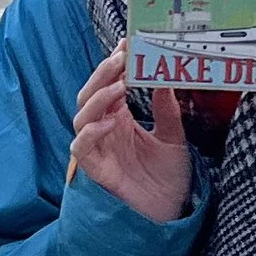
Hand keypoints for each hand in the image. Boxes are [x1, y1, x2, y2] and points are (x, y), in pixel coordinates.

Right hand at [71, 50, 191, 223]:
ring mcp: (98, 150)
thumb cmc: (169, 178)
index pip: (110, 85)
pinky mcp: (95, 170)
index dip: (114, 64)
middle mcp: (104, 131)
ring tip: (121, 85)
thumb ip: (167, 109)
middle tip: (122, 56)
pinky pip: (82, 148)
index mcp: (120, 119)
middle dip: (103, 74)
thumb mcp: (174, 138)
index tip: (128, 42)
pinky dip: (92, 133)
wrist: (170, 213)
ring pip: (81, 117)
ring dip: (99, 98)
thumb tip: (165, 76)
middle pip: (91, 95)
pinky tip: (111, 122)